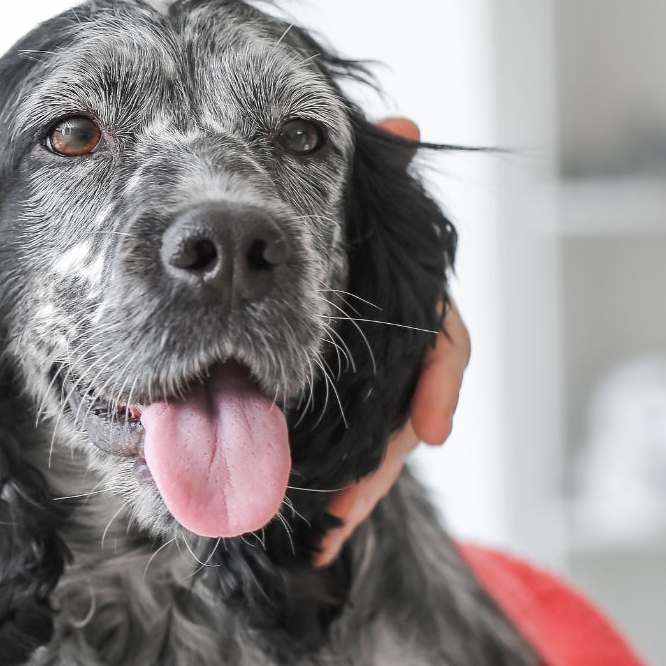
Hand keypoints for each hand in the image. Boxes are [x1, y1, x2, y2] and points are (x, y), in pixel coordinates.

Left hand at [313, 118, 471, 566]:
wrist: (228, 274)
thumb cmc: (290, 230)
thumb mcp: (329, 212)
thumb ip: (364, 184)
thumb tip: (406, 124)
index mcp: (384, 300)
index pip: (434, 335)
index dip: (437, 378)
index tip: (431, 430)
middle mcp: (380, 344)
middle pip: (402, 407)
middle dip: (379, 459)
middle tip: (343, 503)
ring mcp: (355, 385)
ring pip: (373, 445)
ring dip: (354, 490)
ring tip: (323, 530)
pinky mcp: (326, 418)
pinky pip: (340, 464)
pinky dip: (336, 501)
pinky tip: (318, 540)